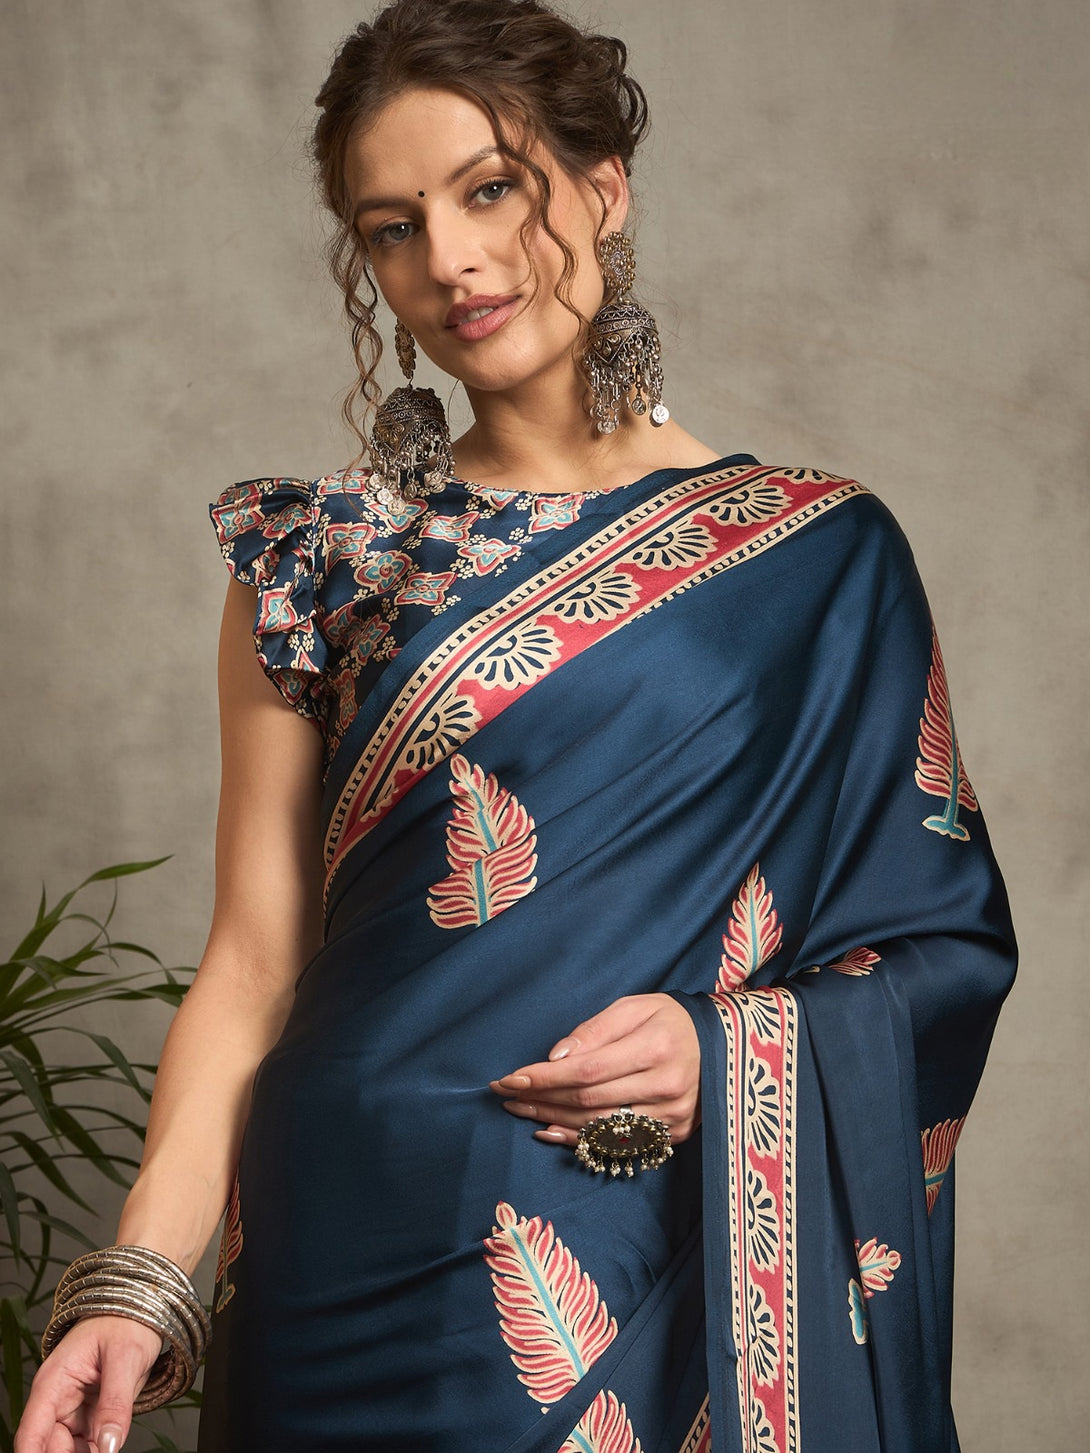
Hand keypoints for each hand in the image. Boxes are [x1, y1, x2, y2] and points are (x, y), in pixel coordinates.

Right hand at [15, 1316, 160, 1452]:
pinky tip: (108, 1449)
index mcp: (53, 1382)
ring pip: (69, 1449)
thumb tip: (109, 1446)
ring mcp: (74, 1409)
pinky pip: (88, 1444)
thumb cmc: (126, 1321)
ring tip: (105, 1450)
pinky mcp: (91, 1414)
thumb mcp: (126, 1357)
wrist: (142, 1309)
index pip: (31, 1432)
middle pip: (49, 1446)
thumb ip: (116, 1403)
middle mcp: (58, 1399)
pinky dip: (97, 1451)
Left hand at [489, 993, 700, 1146]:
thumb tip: (556, 1057)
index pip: (588, 1070)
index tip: (510, 1078)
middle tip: (505, 1094)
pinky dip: (578, 1139)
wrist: (724, 1046)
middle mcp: (666, 1087)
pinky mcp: (672, 1136)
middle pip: (588, 1101)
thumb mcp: (636, 1007)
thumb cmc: (671, 1020)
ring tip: (520, 1109)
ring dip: (552, 1120)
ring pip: (598, 1127)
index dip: (545, 1077)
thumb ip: (595, 1030)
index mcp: (657, 1047)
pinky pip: (615, 1144)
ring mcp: (671, 1117)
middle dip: (540, 1098)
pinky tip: (549, 1130)